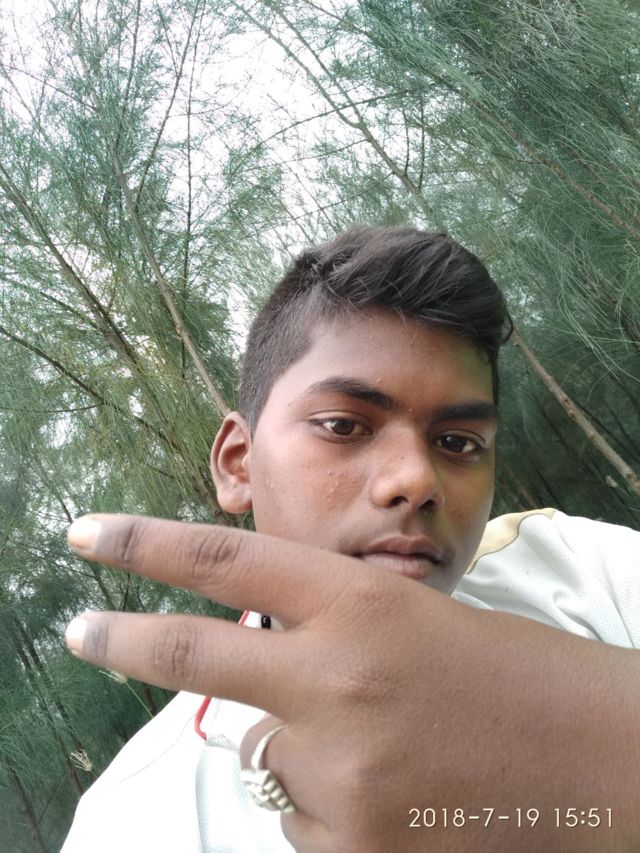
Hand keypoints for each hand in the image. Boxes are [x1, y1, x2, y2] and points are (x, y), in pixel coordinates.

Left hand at [65, 514, 638, 851]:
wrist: (600, 762)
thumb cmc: (509, 677)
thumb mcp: (410, 627)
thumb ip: (323, 647)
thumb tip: (252, 708)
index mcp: (359, 602)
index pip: (223, 558)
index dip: (144, 543)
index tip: (87, 534)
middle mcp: (334, 679)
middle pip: (192, 653)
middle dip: (122, 639)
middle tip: (78, 630)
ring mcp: (338, 770)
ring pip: (272, 753)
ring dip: (308, 748)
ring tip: (394, 749)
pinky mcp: (348, 848)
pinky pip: (304, 817)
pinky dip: (334, 804)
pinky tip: (400, 795)